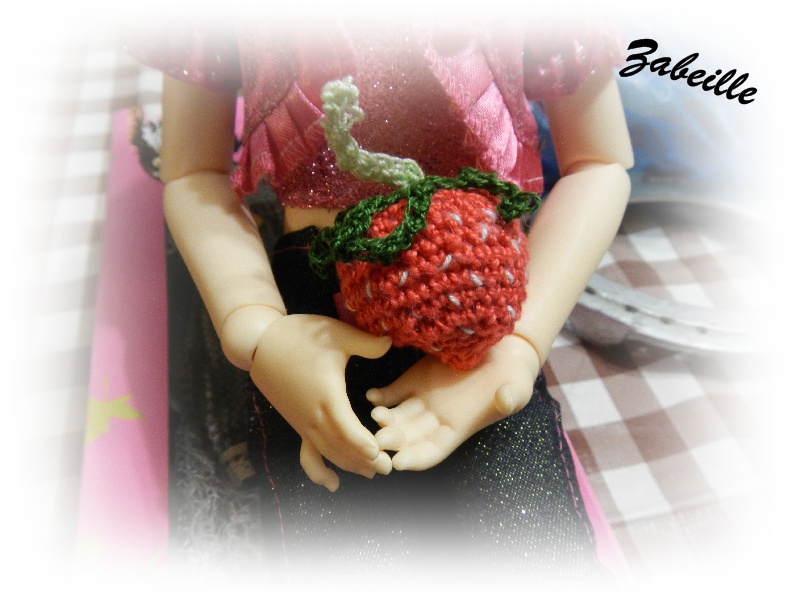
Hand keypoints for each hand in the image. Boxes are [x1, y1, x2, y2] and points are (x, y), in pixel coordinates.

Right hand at [250, 314, 393, 490]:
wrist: (261, 343)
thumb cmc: (300, 336)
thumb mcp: (336, 333)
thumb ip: (366, 343)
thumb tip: (391, 341)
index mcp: (326, 395)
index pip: (347, 429)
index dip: (364, 444)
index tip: (381, 453)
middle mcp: (314, 415)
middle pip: (342, 448)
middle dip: (366, 461)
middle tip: (389, 467)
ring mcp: (304, 423)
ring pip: (329, 454)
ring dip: (350, 465)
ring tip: (373, 473)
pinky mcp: (297, 425)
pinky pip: (308, 456)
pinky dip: (319, 472)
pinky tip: (333, 484)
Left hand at [368, 334, 539, 470]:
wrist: (503, 351)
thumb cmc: (513, 377)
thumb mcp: (517, 388)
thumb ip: (511, 397)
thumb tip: (505, 401)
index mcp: (458, 428)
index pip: (432, 450)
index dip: (416, 458)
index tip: (400, 463)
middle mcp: (435, 418)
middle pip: (409, 436)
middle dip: (394, 440)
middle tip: (379, 440)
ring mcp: (423, 399)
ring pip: (397, 416)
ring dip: (384, 418)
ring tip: (376, 415)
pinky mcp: (416, 378)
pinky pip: (393, 391)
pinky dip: (381, 395)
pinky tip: (372, 395)